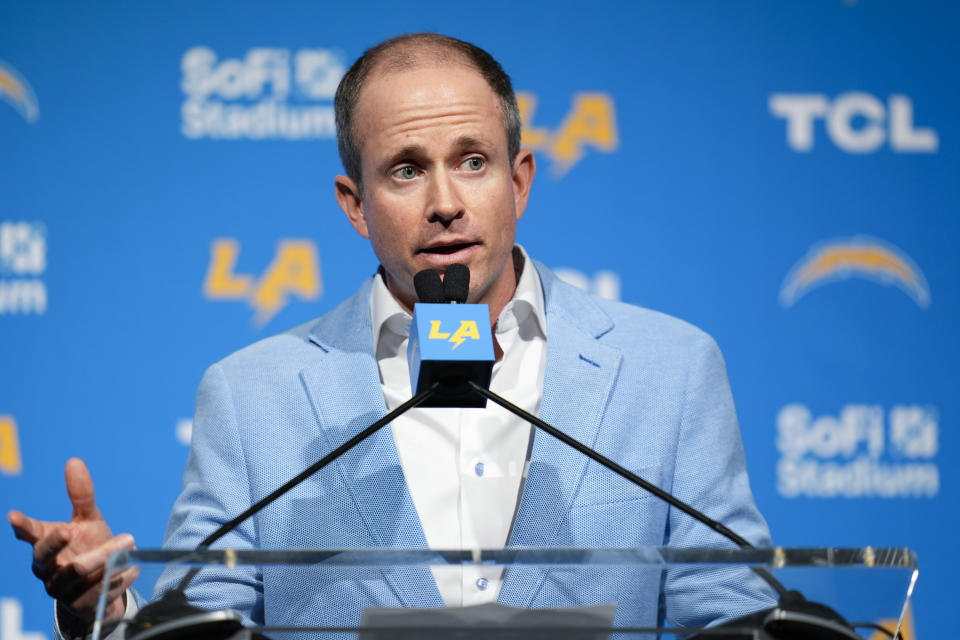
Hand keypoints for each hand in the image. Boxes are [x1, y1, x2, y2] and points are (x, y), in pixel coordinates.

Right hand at [8, 458, 138, 628]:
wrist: (103, 583)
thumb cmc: (88, 545)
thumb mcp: (88, 519)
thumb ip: (81, 495)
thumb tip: (74, 461)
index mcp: (46, 544)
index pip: (30, 534)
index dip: (22, 526)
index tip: (13, 516)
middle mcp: (48, 569)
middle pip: (47, 556)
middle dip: (58, 543)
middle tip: (70, 530)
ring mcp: (62, 589)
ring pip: (78, 572)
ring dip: (105, 556)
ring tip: (129, 540)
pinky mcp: (80, 605)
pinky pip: (98, 592)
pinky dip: (117, 578)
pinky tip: (132, 568)